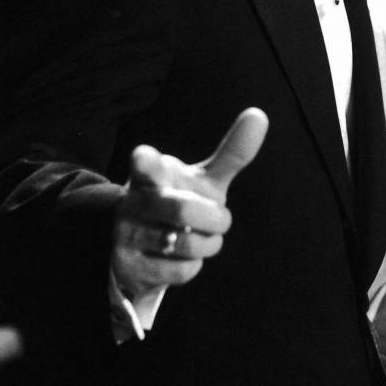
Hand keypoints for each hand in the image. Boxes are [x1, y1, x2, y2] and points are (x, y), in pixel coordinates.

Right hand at [112, 107, 267, 300]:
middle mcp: (133, 200)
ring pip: (185, 243)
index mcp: (152, 173)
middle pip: (183, 210)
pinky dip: (193, 264)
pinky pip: (180, 270)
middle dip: (215, 218)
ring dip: (208, 244)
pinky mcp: (128, 265)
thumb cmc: (181, 200)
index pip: (146, 165)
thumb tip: (260, 115)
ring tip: (200, 237)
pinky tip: (181, 257)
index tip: (142, 156)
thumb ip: (232, 153)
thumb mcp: (204, 181)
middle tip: (219, 219)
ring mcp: (126, 233)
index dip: (145, 161)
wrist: (145, 246)